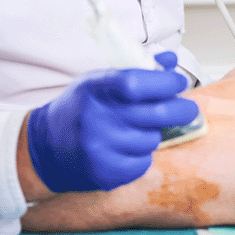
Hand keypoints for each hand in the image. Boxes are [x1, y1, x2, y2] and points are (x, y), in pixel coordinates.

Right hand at [26, 52, 198, 192]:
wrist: (46, 147)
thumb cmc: (82, 108)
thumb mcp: (100, 82)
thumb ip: (137, 69)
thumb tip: (171, 62)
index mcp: (95, 88)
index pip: (136, 82)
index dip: (165, 82)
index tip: (178, 83)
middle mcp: (96, 117)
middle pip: (157, 113)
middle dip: (182, 110)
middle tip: (188, 109)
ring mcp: (100, 147)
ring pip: (152, 139)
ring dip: (152, 134)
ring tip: (134, 131)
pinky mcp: (105, 172)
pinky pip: (143, 163)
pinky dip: (141, 156)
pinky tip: (125, 150)